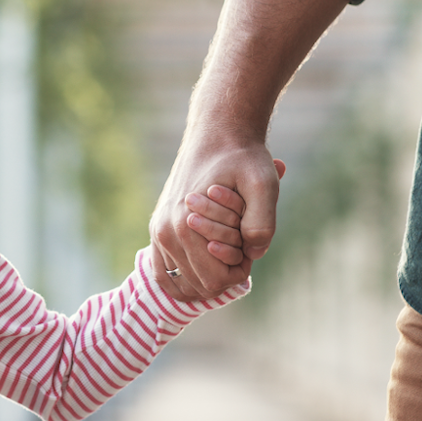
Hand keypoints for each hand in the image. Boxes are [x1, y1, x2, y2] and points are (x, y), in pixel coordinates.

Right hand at [151, 135, 281, 298]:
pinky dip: (184, 279)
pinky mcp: (157, 230)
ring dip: (208, 271)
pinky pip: (163, 274)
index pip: (216, 281)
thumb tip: (252, 254)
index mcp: (185, 226)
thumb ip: (262, 222)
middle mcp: (165, 233)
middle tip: (239, 242)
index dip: (240, 270)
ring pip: (184, 282)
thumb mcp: (264, 184)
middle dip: (225, 271)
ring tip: (224, 243)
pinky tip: (204, 266)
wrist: (219, 135)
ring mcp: (158, 233)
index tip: (249, 244)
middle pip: (200, 285)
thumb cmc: (244, 159)